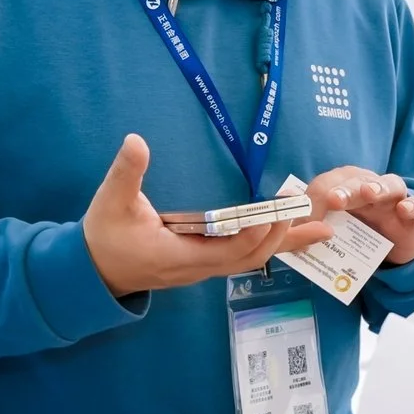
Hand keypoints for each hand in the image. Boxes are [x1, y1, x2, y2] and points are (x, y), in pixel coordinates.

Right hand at [82, 134, 334, 297]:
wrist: (94, 271)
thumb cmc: (104, 237)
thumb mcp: (111, 202)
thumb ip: (126, 172)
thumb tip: (136, 141)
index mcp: (180, 256)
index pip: (230, 250)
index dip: (257, 232)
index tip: (278, 211)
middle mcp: (199, 267)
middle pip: (252, 258)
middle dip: (284, 237)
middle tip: (314, 215)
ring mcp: (203, 268)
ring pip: (252, 260)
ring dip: (284, 243)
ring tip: (318, 228)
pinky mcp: (204, 262)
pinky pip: (244, 257)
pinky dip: (269, 245)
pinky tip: (288, 235)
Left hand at [301, 165, 413, 265]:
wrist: (397, 243)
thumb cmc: (362, 233)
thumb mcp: (338, 232)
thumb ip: (318, 233)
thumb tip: (292, 242)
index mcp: (345, 187)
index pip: (325, 186)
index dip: (313, 203)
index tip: (303, 224)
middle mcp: (368, 186)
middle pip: (354, 181)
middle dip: (342, 189)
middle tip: (333, 200)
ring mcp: (394, 198)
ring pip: (388, 185)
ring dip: (376, 187)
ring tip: (368, 193)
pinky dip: (412, 206)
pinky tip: (404, 210)